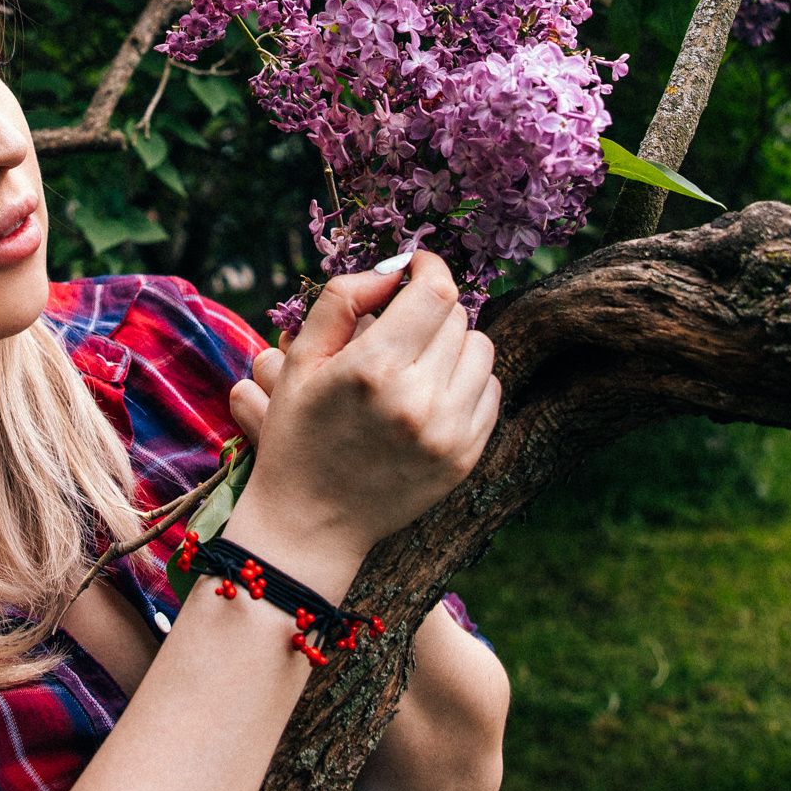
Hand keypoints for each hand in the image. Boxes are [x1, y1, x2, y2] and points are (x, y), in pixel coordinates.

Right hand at [220, 254, 500, 593]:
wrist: (311, 523)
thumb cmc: (299, 434)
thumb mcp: (302, 360)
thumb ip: (343, 300)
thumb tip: (394, 268)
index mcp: (373, 369)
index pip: (436, 292)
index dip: (429, 267)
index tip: (416, 266)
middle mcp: (418, 399)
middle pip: (458, 318)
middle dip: (431, 309)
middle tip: (402, 325)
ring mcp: (448, 432)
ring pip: (482, 351)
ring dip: (454, 344)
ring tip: (419, 359)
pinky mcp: (466, 457)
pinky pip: (491, 391)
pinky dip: (467, 381)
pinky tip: (433, 392)